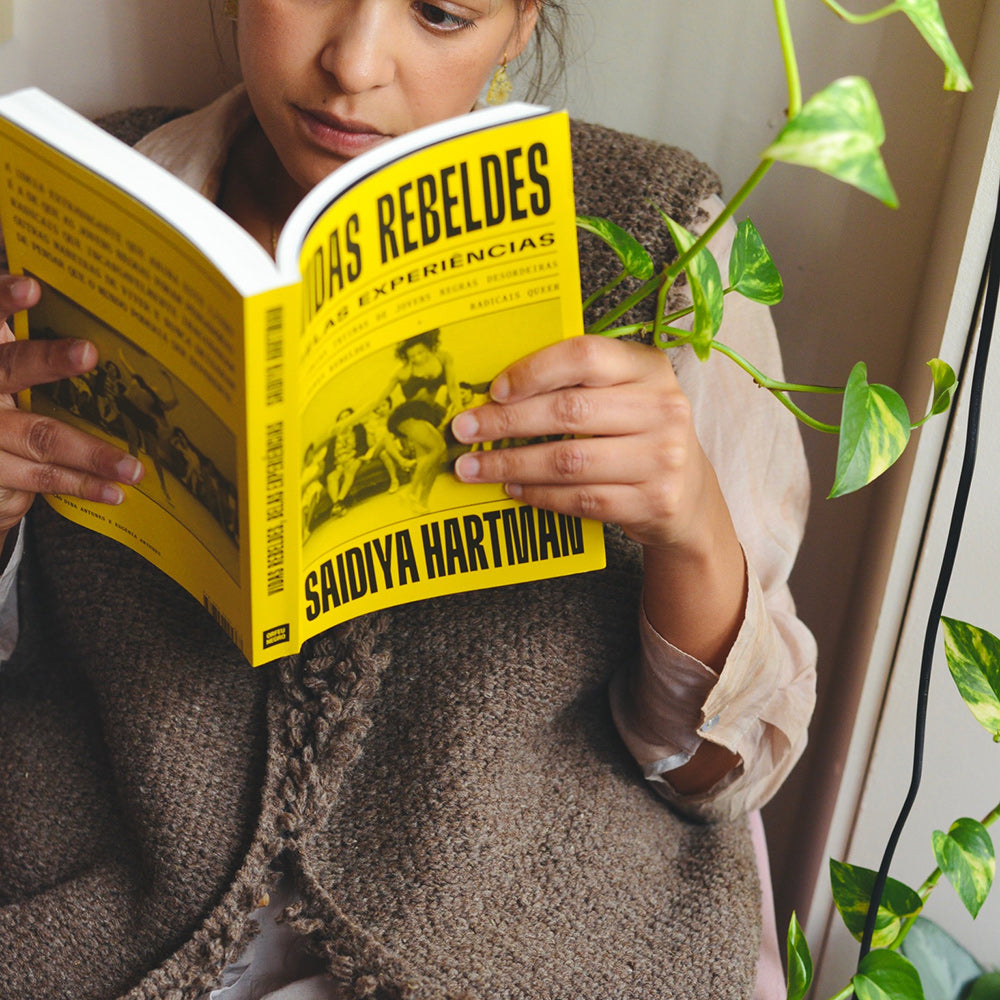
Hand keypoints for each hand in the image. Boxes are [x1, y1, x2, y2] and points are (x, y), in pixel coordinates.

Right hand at [0, 274, 143, 539]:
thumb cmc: (13, 410)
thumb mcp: (20, 375)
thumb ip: (47, 358)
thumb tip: (122, 333)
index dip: (3, 298)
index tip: (32, 288)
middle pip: (8, 367)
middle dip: (47, 360)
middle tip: (88, 352)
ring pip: (36, 434)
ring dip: (91, 451)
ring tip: (133, 466)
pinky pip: (39, 476)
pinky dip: (82, 483)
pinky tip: (114, 490)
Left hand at [450, 335, 720, 552]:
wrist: (690, 496)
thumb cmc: (641, 435)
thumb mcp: (626, 395)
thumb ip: (578, 384)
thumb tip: (497, 391)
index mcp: (649, 368)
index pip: (585, 356)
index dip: (533, 371)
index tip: (494, 390)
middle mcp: (663, 408)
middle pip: (568, 411)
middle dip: (505, 422)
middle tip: (463, 430)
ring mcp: (661, 458)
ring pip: (568, 460)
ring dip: (511, 464)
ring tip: (474, 467)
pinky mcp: (652, 502)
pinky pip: (580, 499)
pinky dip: (539, 494)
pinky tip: (513, 488)